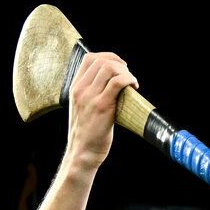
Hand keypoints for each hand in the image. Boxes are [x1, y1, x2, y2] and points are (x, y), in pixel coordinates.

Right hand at [66, 51, 138, 170]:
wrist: (82, 153)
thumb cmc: (86, 134)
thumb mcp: (82, 109)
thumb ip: (90, 95)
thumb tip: (110, 86)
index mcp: (75, 88)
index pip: (89, 58)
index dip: (107, 56)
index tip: (119, 65)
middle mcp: (81, 89)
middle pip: (101, 61)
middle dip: (120, 63)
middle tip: (129, 75)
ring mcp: (90, 97)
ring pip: (110, 68)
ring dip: (126, 71)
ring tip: (132, 82)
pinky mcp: (102, 106)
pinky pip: (117, 82)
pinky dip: (129, 79)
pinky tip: (134, 86)